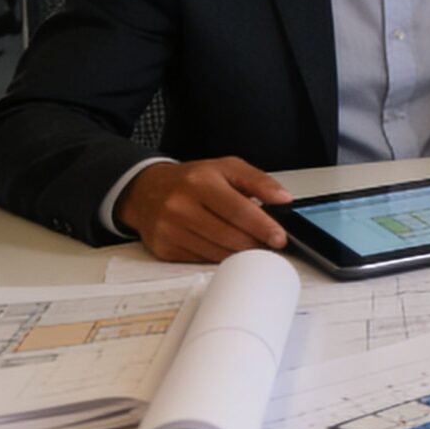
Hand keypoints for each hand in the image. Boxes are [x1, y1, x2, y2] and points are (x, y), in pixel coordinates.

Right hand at [117, 157, 291, 263]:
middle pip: (228, 235)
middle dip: (255, 243)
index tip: (280, 237)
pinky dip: (219, 257)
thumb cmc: (190, 179)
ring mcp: (169, 230)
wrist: (146, 191)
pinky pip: (201, 260)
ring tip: (252, 245)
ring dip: (239, 253)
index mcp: (199, 182)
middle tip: (270, 244)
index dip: (262, 226)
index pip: (238, 210)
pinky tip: (227, 247)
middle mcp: (180, 206)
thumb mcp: (226, 168)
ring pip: (216, 252)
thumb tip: (283, 198)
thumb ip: (258, 181)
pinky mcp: (164, 249)